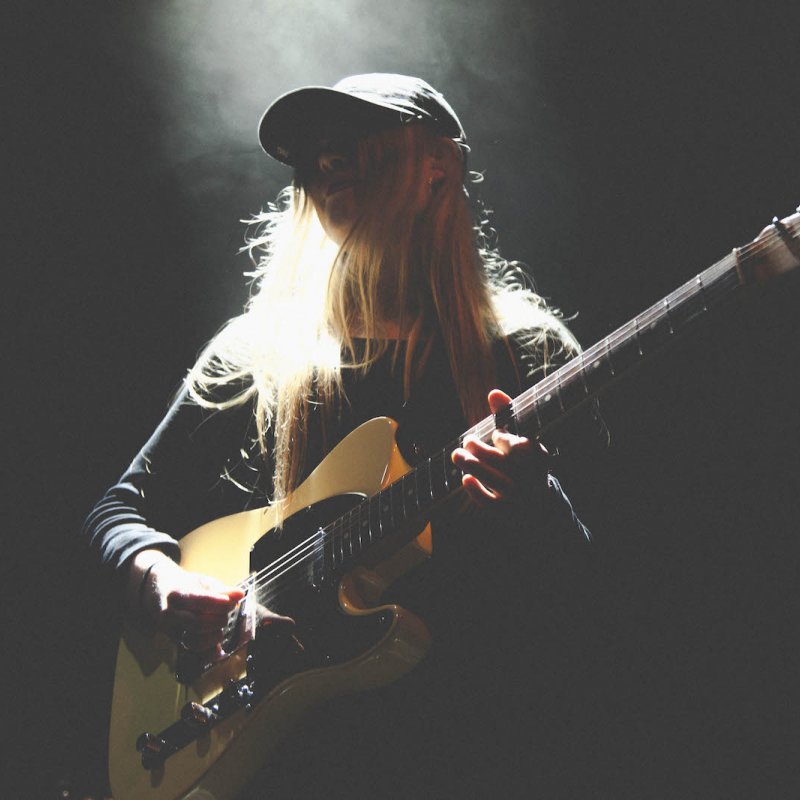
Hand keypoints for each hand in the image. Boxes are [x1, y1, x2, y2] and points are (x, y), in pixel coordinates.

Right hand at [128, 550, 245, 652]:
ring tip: (220, 626)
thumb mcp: (201, 582)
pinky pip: (192, 654)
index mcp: (176, 595)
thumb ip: (221, 589)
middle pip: (198, 623)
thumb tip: (240, 594)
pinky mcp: (175, 643)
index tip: (232, 602)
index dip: (220, 604)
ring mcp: (170, 631)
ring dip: (214, 637)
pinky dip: (208, 654)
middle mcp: (170, 615)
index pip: (200, 602)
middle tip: (227, 612)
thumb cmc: (184, 586)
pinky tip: (218, 649)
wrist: (158, 593)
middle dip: (219, 619)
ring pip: (194, 641)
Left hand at [451, 389, 549, 506]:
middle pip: (506, 463)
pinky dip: (477, 492)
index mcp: (540, 457)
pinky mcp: (509, 512)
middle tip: (468, 442)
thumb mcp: (521, 438)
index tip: (496, 435)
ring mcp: (521, 497)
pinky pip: (491, 504)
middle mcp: (533, 478)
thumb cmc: (525, 462)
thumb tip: (493, 392)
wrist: (540, 504)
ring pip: (498, 482)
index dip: (505, 440)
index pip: (523, 447)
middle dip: (482, 450)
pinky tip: (465, 479)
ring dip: (474, 467)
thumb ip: (508, 415)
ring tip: (457, 455)